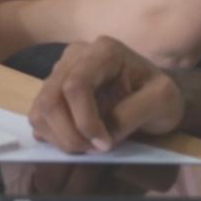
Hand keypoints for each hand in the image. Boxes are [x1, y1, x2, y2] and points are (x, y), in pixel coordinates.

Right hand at [28, 36, 184, 153]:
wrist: (152, 93)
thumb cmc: (159, 94)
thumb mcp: (162, 101)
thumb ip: (133, 114)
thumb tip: (102, 134)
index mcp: (104, 51)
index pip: (76, 85)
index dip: (85, 121)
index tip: (105, 144)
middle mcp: (75, 54)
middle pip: (52, 98)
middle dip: (70, 134)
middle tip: (95, 149)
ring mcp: (60, 70)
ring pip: (41, 109)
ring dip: (60, 137)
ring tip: (88, 145)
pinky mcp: (51, 88)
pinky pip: (39, 116)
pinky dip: (53, 135)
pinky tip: (77, 138)